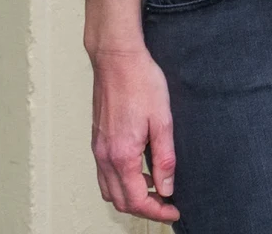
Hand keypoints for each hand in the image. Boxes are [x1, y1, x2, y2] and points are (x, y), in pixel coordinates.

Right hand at [90, 48, 179, 222]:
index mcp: (122, 155)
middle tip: (167, 204)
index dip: (157, 211)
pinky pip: (104, 173)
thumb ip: (164, 158)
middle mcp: (105, 156)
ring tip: (155, 187)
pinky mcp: (97, 140)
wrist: (117, 59)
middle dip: (144, 208)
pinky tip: (139, 170)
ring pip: (109, 189)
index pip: (136, 199)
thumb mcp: (162, 120)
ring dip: (130, 196)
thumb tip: (166, 188)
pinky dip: (120, 182)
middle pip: (120, 200)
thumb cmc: (141, 83)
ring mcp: (98, 149)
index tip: (174, 211)